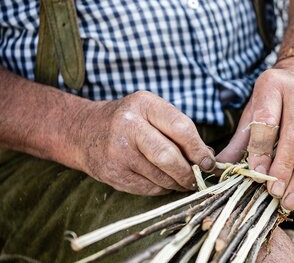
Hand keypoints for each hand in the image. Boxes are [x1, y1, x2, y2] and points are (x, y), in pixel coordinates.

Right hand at [68, 91, 214, 195]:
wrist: (83, 131)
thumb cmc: (129, 120)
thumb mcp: (152, 112)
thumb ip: (180, 130)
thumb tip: (209, 156)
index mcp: (144, 104)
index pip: (181, 128)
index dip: (199, 149)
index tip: (209, 161)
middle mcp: (128, 126)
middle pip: (169, 156)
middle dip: (189, 172)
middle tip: (199, 178)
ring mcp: (118, 152)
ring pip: (160, 177)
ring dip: (178, 183)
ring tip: (185, 181)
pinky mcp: (113, 173)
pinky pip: (148, 188)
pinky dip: (163, 188)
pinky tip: (166, 182)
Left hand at [217, 57, 293, 210]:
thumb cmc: (274, 99)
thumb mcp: (253, 110)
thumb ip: (240, 139)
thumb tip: (220, 167)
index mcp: (273, 86)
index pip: (268, 119)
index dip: (262, 148)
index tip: (256, 173)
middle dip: (285, 166)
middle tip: (273, 191)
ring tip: (289, 200)